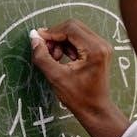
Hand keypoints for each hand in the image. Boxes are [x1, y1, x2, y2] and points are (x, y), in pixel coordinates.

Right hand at [30, 19, 129, 136]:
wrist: (95, 110)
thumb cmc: (79, 97)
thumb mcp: (56, 77)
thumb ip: (42, 56)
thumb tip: (34, 39)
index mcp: (94, 49)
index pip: (70, 28)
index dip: (51, 32)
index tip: (38, 40)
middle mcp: (101, 44)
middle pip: (73, 27)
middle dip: (56, 36)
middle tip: (45, 49)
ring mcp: (102, 46)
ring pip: (75, 32)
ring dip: (61, 41)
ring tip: (54, 58)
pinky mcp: (99, 50)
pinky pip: (80, 39)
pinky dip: (67, 45)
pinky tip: (62, 58)